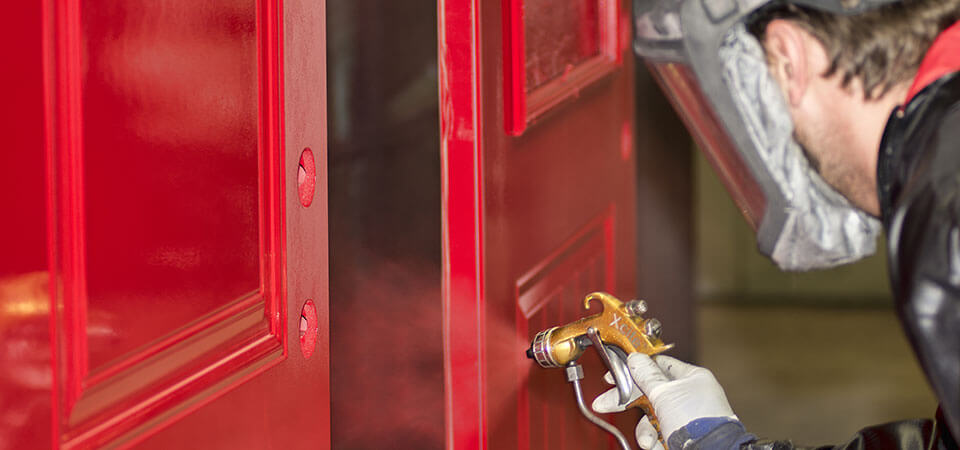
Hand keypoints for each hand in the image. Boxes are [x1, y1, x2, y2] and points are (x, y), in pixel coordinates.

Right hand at [593, 353, 736, 448]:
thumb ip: (646, 375)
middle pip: (650, 393)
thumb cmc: (697, 422)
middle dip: (628, 401)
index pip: (658, 365)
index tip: (616, 373)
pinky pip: (659, 433)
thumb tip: (635, 359)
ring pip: (651, 417)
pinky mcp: (681, 436)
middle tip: (605, 403)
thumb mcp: (665, 393)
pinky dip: (655, 440)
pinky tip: (658, 444)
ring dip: (645, 429)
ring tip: (648, 439)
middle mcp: (689, 396)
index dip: (635, 368)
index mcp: (692, 378)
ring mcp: (686, 417)